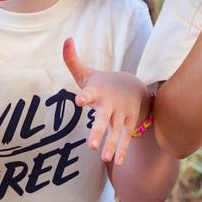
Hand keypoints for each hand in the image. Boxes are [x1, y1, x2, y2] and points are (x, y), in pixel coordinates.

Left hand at [63, 38, 149, 164]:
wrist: (135, 87)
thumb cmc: (103, 83)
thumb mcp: (88, 73)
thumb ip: (73, 60)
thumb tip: (66, 39)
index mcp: (98, 92)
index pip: (90, 93)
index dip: (85, 97)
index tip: (79, 100)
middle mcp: (110, 104)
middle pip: (104, 119)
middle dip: (98, 131)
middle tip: (90, 145)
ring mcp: (122, 115)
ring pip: (116, 131)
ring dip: (111, 145)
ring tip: (103, 157)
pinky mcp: (129, 123)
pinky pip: (126, 137)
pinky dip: (123, 149)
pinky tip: (117, 162)